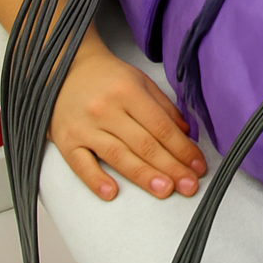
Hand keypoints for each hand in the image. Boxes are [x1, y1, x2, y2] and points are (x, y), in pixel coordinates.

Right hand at [49, 35, 206, 201]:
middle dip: (170, 167)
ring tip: (165, 190)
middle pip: (144, 144)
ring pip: (118, 156)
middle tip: (190, 186)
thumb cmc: (108, 78)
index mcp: (128, 92)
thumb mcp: (140, 82)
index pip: (161, 127)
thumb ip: (164, 108)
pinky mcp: (66, 141)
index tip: (198, 166)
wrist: (64, 69)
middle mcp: (106, 109)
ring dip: (143, 176)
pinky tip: (112, 193)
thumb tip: (186, 135)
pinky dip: (95, 179)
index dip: (182, 149)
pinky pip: (80, 164)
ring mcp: (84, 126)